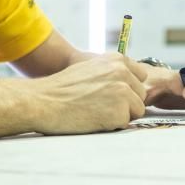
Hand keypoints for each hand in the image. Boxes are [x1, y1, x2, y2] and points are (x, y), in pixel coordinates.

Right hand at [24, 53, 146, 133]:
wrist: (43, 101)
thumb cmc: (63, 87)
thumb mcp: (91, 68)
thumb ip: (112, 72)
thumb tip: (130, 83)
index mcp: (117, 59)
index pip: (140, 77)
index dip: (129, 89)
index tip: (113, 94)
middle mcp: (123, 72)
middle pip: (141, 95)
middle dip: (126, 103)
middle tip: (100, 105)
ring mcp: (123, 92)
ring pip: (137, 110)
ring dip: (120, 114)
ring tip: (96, 111)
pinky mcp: (120, 112)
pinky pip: (125, 123)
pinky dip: (112, 125)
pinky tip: (93, 118)